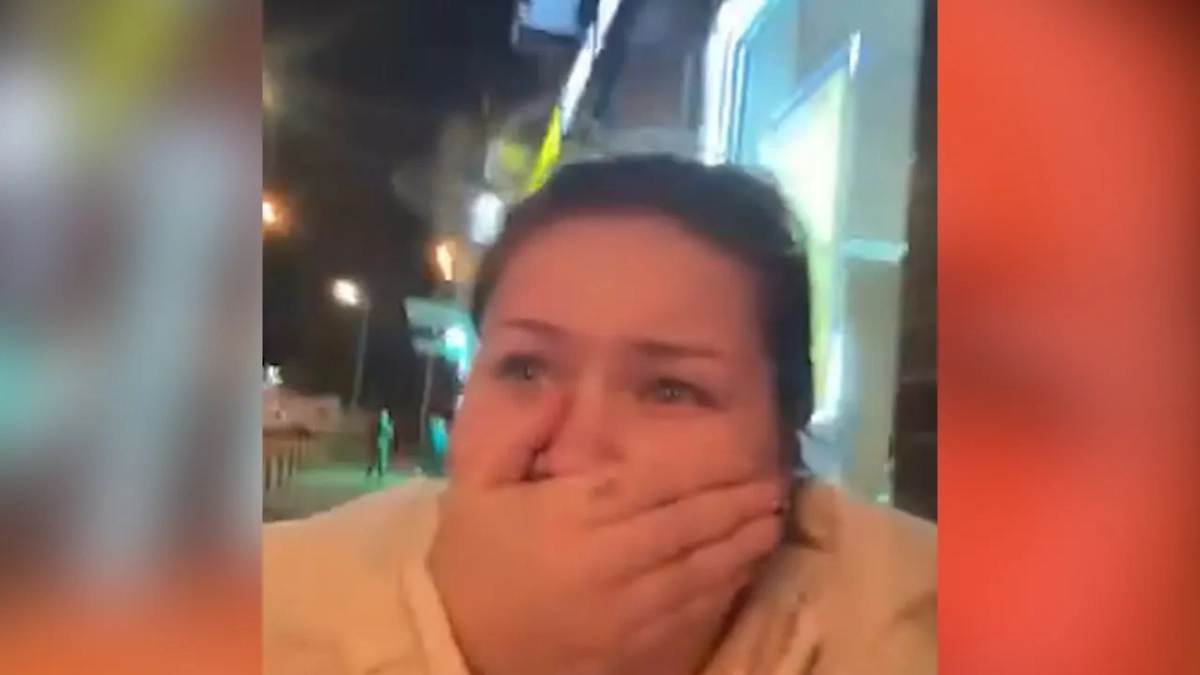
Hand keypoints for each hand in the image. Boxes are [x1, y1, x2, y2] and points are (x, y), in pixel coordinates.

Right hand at [427, 396, 783, 674]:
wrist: (456, 644)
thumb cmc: (471, 558)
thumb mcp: (473, 484)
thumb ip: (515, 431)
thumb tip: (559, 388)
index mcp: (573, 515)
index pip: (656, 485)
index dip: (708, 471)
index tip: (746, 456)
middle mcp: (608, 561)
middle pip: (689, 527)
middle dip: (738, 505)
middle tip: (777, 485)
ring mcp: (625, 612)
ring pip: (700, 573)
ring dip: (743, 546)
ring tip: (773, 521)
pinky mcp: (631, 651)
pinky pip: (690, 617)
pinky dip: (722, 591)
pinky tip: (741, 571)